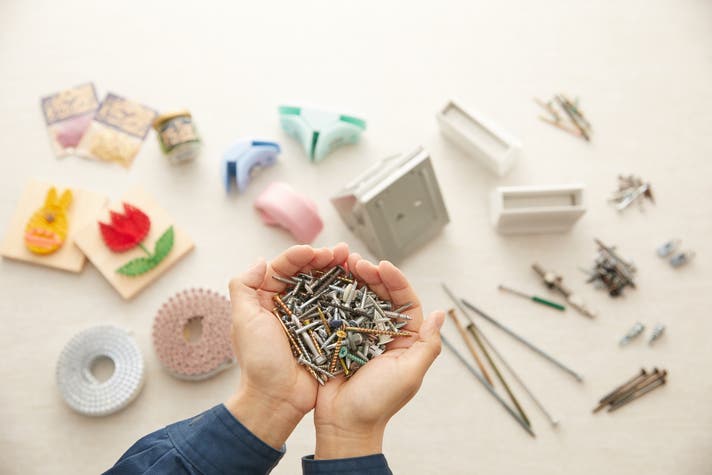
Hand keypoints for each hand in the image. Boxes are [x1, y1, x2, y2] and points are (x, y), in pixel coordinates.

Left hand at [225, 243, 349, 448]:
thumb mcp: (244, 321)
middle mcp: (288, 306)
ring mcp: (309, 319)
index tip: (314, 251)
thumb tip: (259, 260)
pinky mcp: (326, 332)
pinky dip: (348, 295)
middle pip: (308, 274)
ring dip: (340, 272)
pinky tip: (360, 285)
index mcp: (266, 300)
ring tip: (354, 262)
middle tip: (342, 252)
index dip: (299, 256)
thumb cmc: (258, 362)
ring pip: (325, 287)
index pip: (284, 269)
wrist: (278, 399)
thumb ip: (244, 287)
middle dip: (324, 259)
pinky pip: (338, 308)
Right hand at [313, 254, 444, 458]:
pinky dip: (333, 295)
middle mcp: (383, 334)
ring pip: (358, 299)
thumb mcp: (409, 374)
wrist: (343, 424)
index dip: (395, 281)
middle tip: (356, 261)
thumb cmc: (378, 403)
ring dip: (351, 280)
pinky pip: (337, 311)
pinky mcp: (337, 338)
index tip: (382, 266)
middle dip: (370, 275)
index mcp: (404, 340)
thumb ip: (427, 345)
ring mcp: (359, 335)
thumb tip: (441, 313)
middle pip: (380, 295)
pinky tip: (326, 282)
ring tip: (341, 264)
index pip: (404, 302)